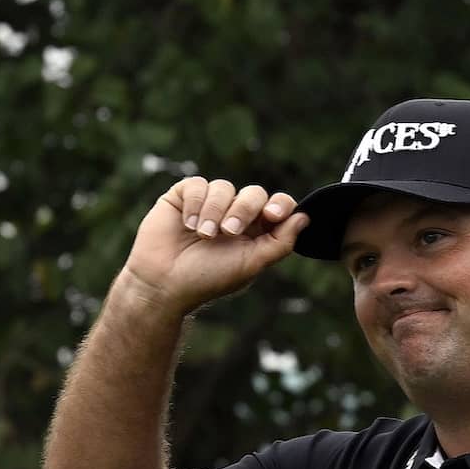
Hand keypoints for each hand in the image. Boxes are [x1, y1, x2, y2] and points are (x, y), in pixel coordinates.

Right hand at [118, 176, 307, 317]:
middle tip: (229, 232)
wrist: (164, 283)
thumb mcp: (251, 265)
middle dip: (244, 209)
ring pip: (224, 187)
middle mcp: (233, 214)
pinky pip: (197, 184)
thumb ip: (280, 243)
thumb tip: (305, 218)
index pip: (278, 206)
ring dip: (215, 211)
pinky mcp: (182, 197)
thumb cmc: (207, 279)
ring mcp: (208, 204)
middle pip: (254, 193)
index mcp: (255, 232)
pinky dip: (195, 203)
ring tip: (203, 235)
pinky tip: (188, 224)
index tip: (272, 215)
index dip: (280, 205)